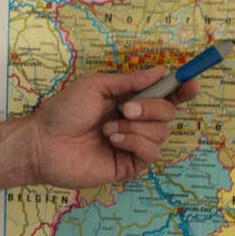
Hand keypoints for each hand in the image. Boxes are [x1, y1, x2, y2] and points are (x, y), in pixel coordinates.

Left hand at [23, 66, 198, 188]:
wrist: (43, 143)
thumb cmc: (63, 112)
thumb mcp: (96, 86)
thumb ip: (130, 81)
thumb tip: (162, 70)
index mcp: (128, 100)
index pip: (165, 95)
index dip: (182, 89)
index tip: (191, 84)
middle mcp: (135, 122)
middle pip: (169, 113)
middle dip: (152, 108)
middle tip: (125, 109)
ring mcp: (133, 144)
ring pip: (162, 133)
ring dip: (136, 127)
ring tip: (107, 129)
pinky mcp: (129, 165)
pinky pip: (151, 153)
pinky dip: (135, 142)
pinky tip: (114, 140)